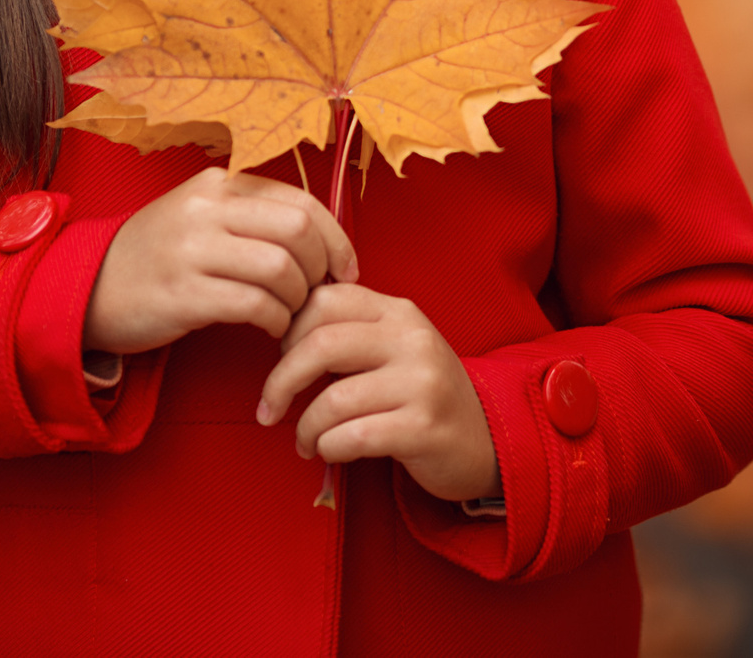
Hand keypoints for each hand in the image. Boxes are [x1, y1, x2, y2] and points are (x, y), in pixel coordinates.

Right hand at [84, 167, 356, 355]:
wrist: (89, 289)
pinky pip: (253, 305)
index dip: (335, 238)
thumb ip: (254, 216)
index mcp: (219, 183)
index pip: (301, 200)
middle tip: (315, 296)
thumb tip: (325, 241)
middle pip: (297, 230)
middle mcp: (206, 208)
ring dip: (297, 299)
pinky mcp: (182, 294)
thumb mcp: (203, 217)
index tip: (345, 270)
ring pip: (280, 268)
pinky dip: (274, 320)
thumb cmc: (161, 257)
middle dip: (319, 268)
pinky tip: (267, 328)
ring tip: (289, 313)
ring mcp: (191, 250)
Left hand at [254, 284, 498, 504]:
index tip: (281, 360)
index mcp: (398, 312)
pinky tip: (330, 451)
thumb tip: (280, 331)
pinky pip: (354, 436)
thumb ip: (350, 332)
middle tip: (269, 408)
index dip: (289, 331)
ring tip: (305, 441)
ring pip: (334, 399)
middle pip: (321, 345)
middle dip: (281, 381)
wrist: (483, 438)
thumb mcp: (393, 349)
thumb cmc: (420, 395)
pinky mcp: (425, 428)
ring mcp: (422, 383)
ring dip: (305, 428)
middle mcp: (413, 339)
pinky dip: (328, 448)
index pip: (325, 300)